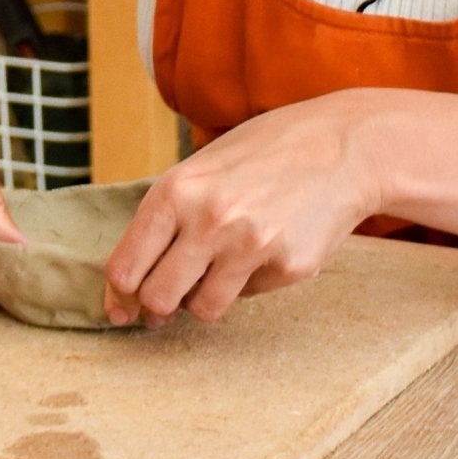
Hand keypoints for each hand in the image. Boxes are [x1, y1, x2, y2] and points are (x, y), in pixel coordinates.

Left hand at [102, 87, 457, 324]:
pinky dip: (247, 282)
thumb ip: (164, 215)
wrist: (341, 148)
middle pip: (157, 299)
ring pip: (203, 309)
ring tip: (215, 272)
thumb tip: (126, 277)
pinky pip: (248, 296)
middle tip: (159, 308)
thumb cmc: (263, 154)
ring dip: (201, 300)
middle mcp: (208, 221)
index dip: (117, 296)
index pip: (125, 266)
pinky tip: (262, 250)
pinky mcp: (288, 268)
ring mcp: (250, 247)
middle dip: (154, 310)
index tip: (119, 308)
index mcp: (176, 191)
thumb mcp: (201, 167)